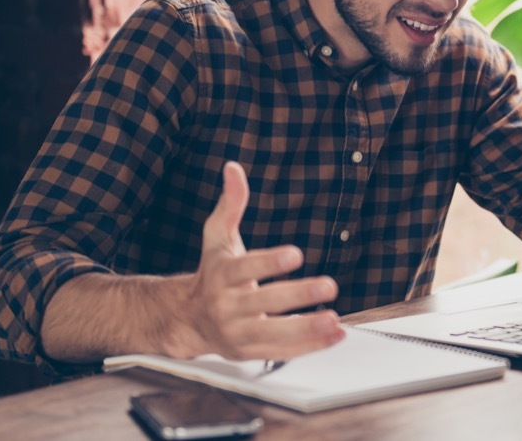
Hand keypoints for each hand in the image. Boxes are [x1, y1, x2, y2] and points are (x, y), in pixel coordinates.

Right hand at [177, 161, 344, 359]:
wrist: (187, 320)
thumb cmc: (212, 274)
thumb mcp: (217, 238)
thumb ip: (231, 204)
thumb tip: (233, 168)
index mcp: (222, 275)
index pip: (246, 268)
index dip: (270, 262)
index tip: (295, 254)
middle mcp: (228, 306)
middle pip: (264, 302)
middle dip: (298, 295)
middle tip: (329, 286)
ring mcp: (238, 333)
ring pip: (274, 334)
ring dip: (307, 329)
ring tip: (334, 320)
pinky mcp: (250, 352)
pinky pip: (282, 353)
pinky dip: (310, 347)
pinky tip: (335, 336)